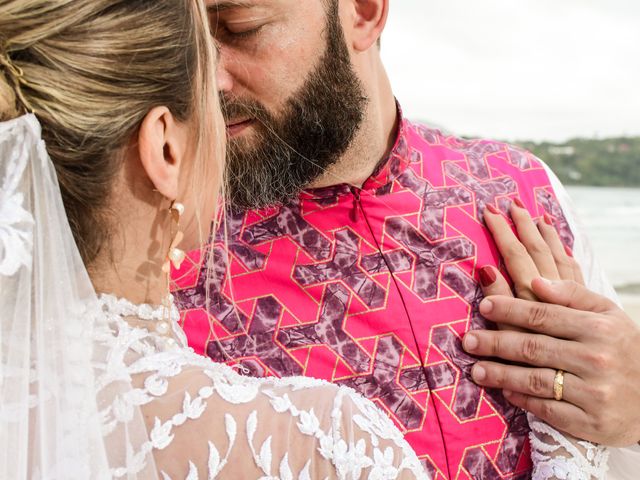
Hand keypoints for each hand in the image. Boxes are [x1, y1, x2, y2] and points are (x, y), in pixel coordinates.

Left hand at [463, 200, 639, 446]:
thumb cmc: (622, 347)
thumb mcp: (606, 314)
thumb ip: (572, 294)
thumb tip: (536, 280)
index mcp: (598, 327)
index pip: (543, 315)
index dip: (509, 309)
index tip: (483, 306)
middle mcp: (596, 359)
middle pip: (533, 347)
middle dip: (495, 343)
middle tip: (468, 341)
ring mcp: (593, 393)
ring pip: (535, 379)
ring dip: (500, 374)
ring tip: (476, 369)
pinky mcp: (589, 422)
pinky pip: (547, 409)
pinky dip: (523, 400)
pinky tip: (504, 392)